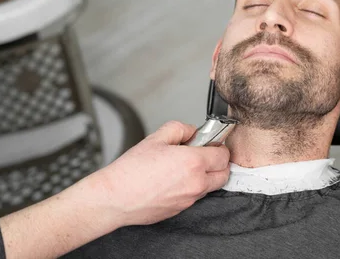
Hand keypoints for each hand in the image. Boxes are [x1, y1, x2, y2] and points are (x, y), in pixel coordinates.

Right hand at [86, 121, 230, 226]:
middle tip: (203, 154)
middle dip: (218, 163)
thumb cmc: (131, 170)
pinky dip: (192, 188)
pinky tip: (174, 181)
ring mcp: (190, 199)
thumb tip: (192, 132)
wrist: (115, 198)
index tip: (210, 143)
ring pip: (211, 187)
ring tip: (184, 168)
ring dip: (206, 176)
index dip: (218, 146)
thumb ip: (180, 129)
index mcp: (193, 162)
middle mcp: (196, 183)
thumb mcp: (156, 138)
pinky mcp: (181, 210)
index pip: (223, 154)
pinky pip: (196, 197)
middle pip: (224, 174)